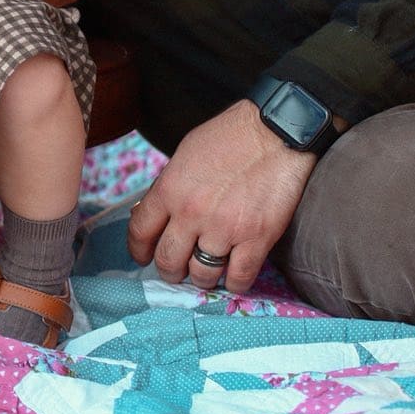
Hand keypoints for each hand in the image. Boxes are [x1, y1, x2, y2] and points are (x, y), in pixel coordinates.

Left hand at [124, 99, 315, 292]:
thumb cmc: (230, 136)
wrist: (276, 131)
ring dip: (202, 278)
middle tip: (178, 268)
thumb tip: (156, 215)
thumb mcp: (185, 155)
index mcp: (170, 189)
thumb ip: (169, 187)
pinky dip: (234, 282)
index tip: (144, 256)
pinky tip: (233, 275)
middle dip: (170, 270)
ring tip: (207, 271)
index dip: (139, 250)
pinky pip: (239, 278)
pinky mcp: (257, 238)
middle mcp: (192, 214)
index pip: (140, 232)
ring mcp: (225, 229)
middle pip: (168, 261)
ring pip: (202, 275)